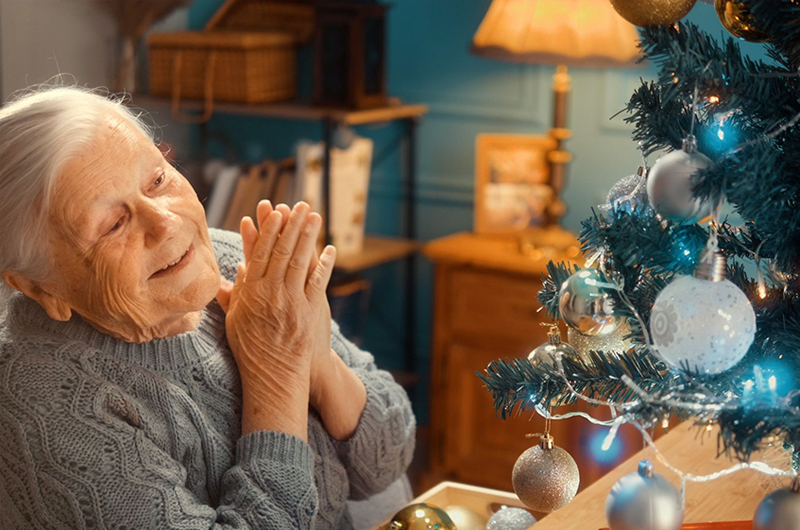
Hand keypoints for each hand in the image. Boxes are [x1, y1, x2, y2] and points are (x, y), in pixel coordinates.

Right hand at [216, 201, 335, 435]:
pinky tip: (330, 247)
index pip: (260, 254)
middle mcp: (270, 293)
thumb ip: (235, 294)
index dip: (268, 230)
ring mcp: (291, 301)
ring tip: (314, 216)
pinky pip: (318, 281)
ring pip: (300, 261)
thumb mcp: (235, 320)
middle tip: (299, 204)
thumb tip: (239, 270)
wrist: (272, 376)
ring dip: (308, 236)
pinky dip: (324, 263)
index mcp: (250, 293)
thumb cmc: (250, 350)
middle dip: (291, 225)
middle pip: (282, 251)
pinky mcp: (309, 311)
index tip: (274, 212)